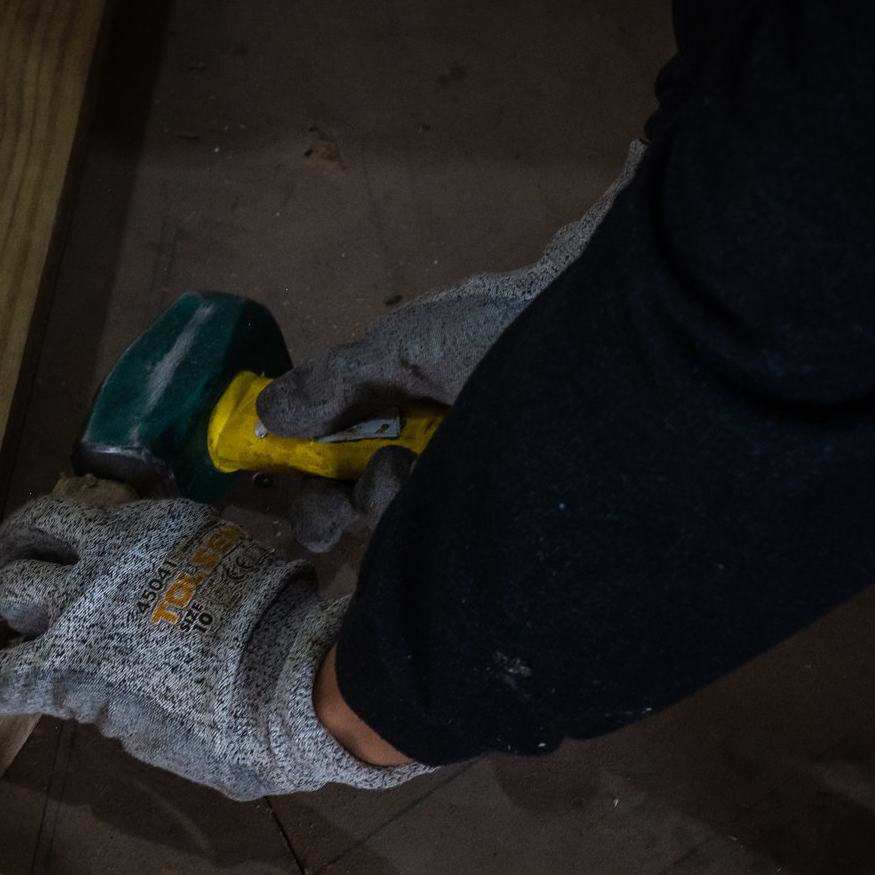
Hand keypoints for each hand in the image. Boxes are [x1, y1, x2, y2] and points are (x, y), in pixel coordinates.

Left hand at [0, 494, 429, 800]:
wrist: (289, 680)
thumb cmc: (291, 637)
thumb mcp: (244, 571)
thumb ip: (197, 576)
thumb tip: (168, 608)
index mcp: (162, 526)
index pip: (94, 520)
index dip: (68, 539)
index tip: (62, 556)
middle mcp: (113, 551)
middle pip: (33, 531)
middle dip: (11, 557)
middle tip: (5, 586)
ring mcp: (84, 607)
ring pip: (5, 591)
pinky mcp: (67, 669)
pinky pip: (2, 673)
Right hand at [259, 138, 646, 551]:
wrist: (606, 345)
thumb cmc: (503, 329)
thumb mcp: (410, 343)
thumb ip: (338, 378)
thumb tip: (268, 412)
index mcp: (400, 404)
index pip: (336, 447)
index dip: (306, 467)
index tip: (282, 477)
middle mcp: (428, 449)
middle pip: (355, 498)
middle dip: (328, 513)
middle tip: (321, 529)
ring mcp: (463, 485)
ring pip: (392, 521)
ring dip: (378, 505)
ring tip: (400, 477)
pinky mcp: (495, 522)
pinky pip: (440, 545)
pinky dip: (417, 532)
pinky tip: (425, 509)